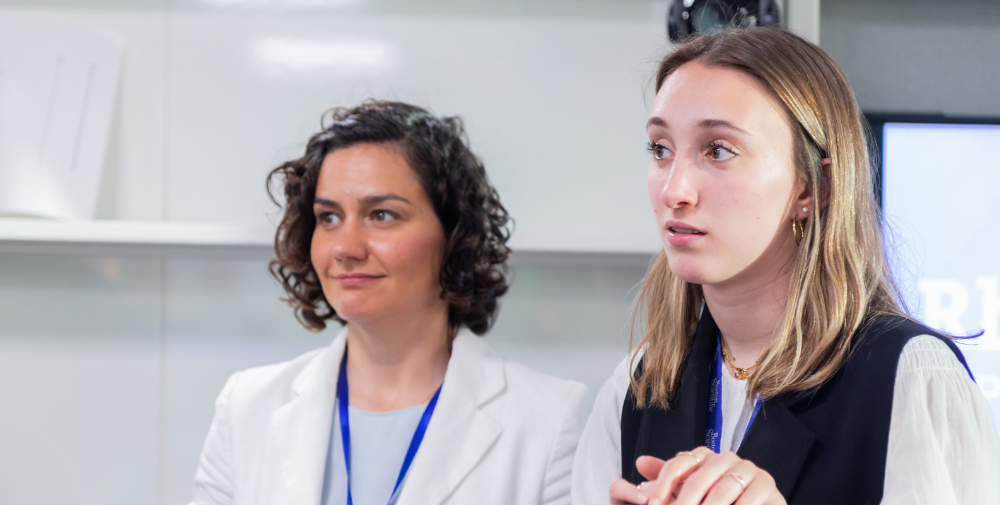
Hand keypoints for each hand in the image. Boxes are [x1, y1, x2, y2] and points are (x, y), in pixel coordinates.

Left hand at [611, 447, 785, 504]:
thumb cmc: (719, 503)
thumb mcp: (690, 493)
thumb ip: (668, 481)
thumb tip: (640, 462)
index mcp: (706, 456)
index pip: (678, 465)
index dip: (662, 486)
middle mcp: (726, 458)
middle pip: (697, 481)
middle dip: (683, 504)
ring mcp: (748, 470)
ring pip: (721, 492)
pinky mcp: (767, 485)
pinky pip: (747, 501)